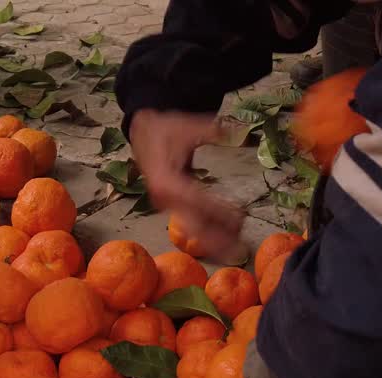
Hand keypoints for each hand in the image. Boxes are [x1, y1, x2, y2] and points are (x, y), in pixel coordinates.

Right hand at [129, 109, 245, 261]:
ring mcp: (167, 204)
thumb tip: (234, 131)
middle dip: (216, 238)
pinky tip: (227, 236)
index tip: (239, 216)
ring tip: (237, 246)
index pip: (196, 200)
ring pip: (193, 227)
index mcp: (165, 179)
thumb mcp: (187, 126)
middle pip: (193, 224)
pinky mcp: (171, 206)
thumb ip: (210, 130)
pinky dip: (209, 230)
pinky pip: (191, 222)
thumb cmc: (165, 129)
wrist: (142, 131)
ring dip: (214, 239)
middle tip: (239, 247)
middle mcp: (164, 197)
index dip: (218, 211)